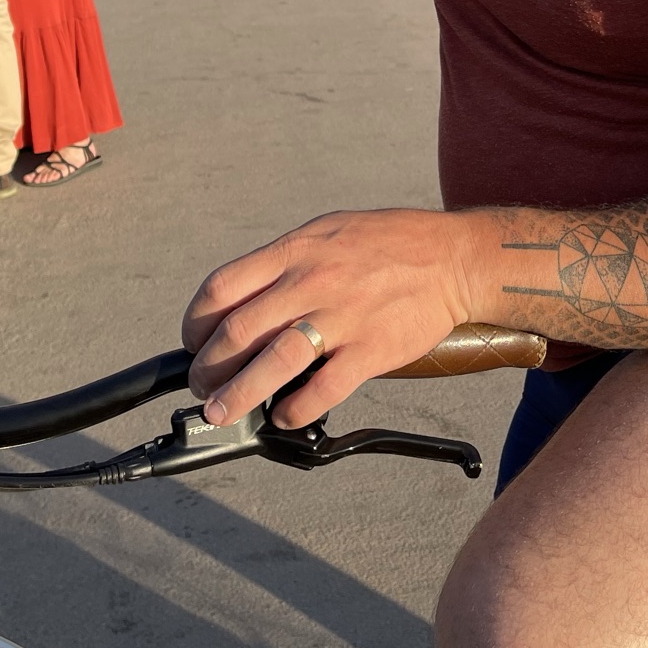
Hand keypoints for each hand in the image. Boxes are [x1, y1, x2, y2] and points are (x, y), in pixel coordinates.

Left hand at [182, 207, 485, 428]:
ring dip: (240, 395)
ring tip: (224, 412)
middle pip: (238, 332)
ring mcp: (343, 316)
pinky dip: (296, 408)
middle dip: (208, 368)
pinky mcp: (372, 349)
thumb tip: (244, 299)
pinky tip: (285, 415)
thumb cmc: (388, 244)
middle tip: (203, 388)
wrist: (453, 257)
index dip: (195, 323)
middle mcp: (313, 281)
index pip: (222, 288)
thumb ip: (286, 263)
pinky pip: (323, 388)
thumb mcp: (327, 233)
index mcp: (296, 251)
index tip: (194, 343)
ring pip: (273, 362)